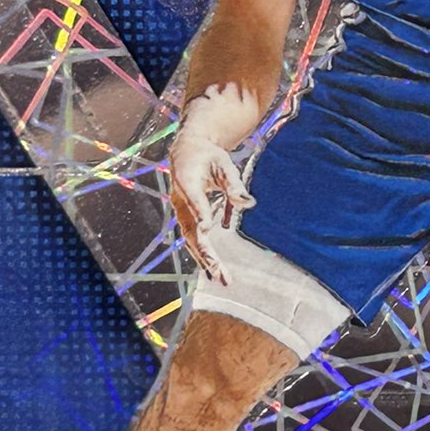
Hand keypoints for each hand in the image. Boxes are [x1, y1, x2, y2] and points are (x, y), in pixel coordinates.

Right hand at [168, 127, 250, 281]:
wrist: (188, 151)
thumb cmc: (207, 156)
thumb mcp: (224, 163)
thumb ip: (234, 183)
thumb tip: (248, 203)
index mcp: (187, 180)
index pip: (194, 199)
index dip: (200, 213)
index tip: (207, 228)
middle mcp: (181, 201)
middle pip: (191, 231)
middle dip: (204, 253)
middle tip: (219, 273)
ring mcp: (183, 212)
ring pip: (192, 240)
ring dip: (206, 260)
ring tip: (221, 279)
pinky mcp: (189, 218)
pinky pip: (196, 239)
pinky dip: (205, 254)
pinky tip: (217, 270)